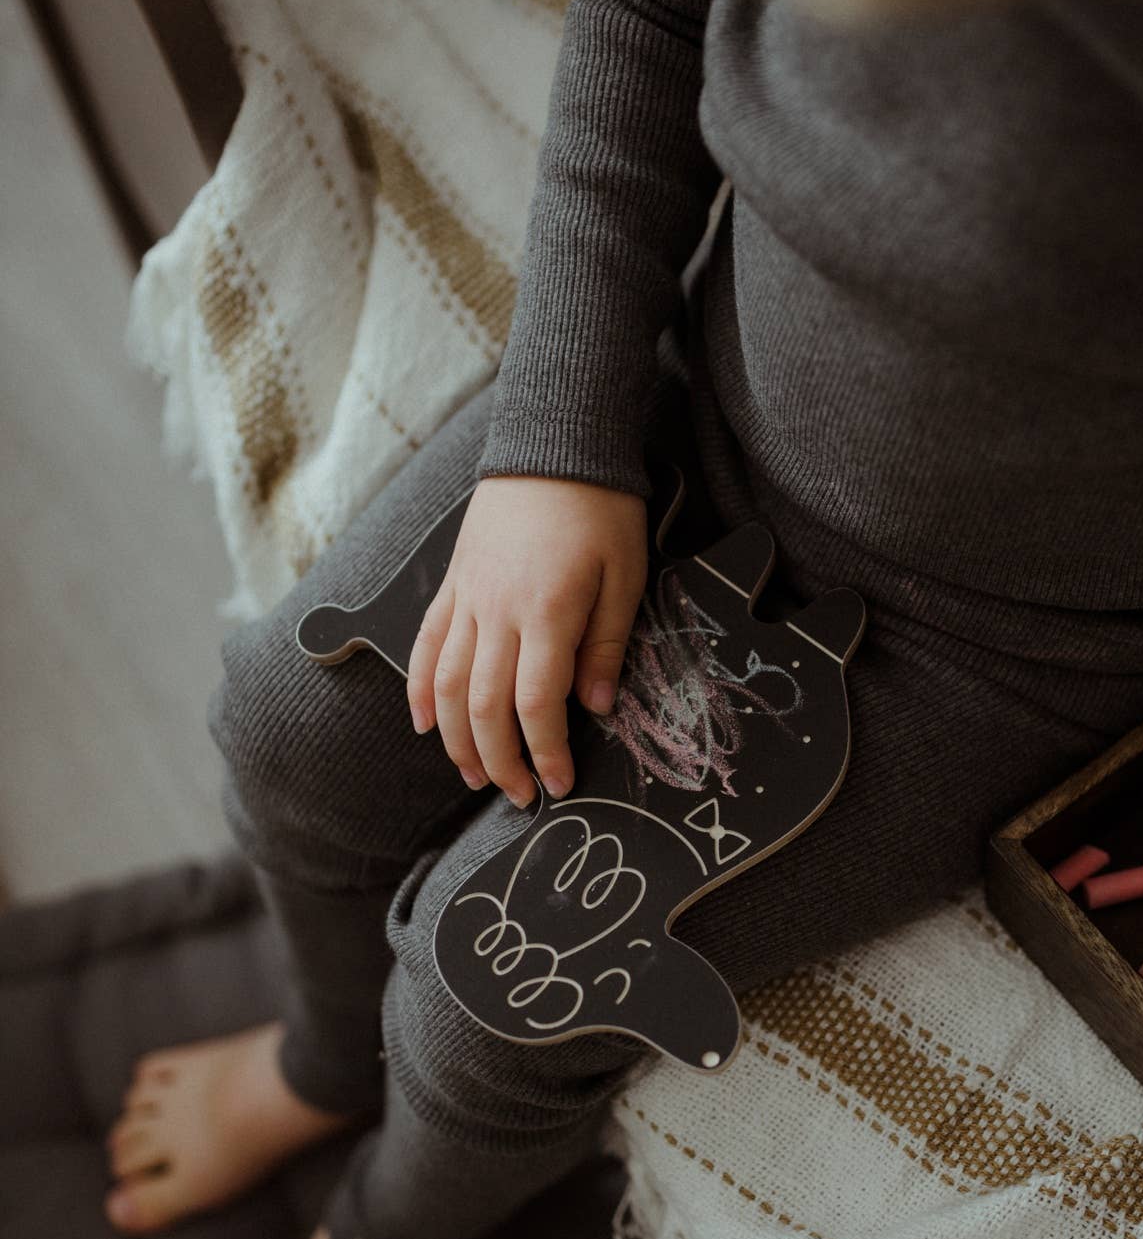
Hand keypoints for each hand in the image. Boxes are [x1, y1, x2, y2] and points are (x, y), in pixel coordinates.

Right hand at [407, 473, 647, 803]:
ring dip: (457, 741)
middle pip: (484, 707)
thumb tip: (596, 707)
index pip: (536, 704)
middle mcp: (497, 612)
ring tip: (475, 775)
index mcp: (547, 612)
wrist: (554, 443)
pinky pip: (426, 646)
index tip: (559, 785)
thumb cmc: (601, 508)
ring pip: (446, 686)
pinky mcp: (453, 585)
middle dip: (499, 761)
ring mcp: (468, 599)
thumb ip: (606, 644)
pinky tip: (427, 726)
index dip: (545, 753)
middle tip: (519, 795)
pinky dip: (420, 691)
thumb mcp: (626, 575)